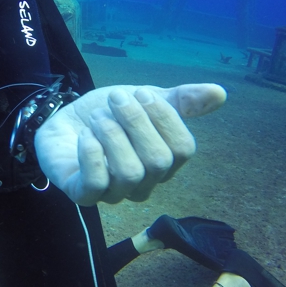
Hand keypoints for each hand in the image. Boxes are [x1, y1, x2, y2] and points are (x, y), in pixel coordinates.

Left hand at [34, 84, 226, 205]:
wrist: (64, 118)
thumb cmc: (111, 113)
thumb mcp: (146, 99)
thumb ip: (182, 100)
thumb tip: (221, 93)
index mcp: (164, 162)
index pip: (183, 149)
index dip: (165, 118)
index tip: (142, 92)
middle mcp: (143, 184)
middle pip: (158, 161)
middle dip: (136, 122)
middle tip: (116, 99)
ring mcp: (113, 193)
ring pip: (129, 173)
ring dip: (112, 135)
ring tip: (98, 117)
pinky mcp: (83, 194)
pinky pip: (95, 185)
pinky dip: (92, 154)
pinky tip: (85, 135)